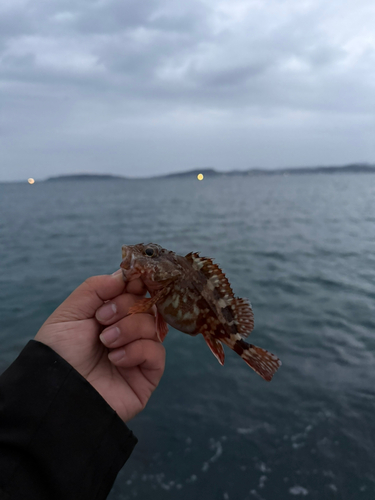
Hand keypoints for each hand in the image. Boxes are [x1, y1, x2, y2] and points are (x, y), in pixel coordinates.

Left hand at [35, 271, 164, 421]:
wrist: (55, 391)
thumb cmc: (59, 352)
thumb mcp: (70, 312)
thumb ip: (96, 288)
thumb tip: (124, 274)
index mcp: (111, 315)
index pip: (135, 292)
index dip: (137, 283)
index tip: (132, 280)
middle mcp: (127, 332)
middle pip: (147, 305)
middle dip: (125, 306)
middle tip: (102, 318)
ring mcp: (138, 353)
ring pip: (153, 326)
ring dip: (128, 329)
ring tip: (105, 341)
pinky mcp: (146, 375)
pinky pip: (157, 352)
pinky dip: (137, 350)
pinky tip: (116, 359)